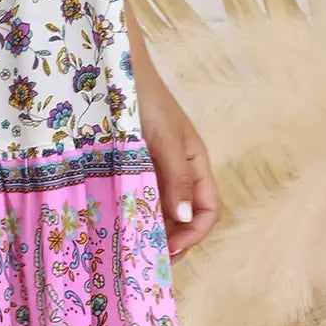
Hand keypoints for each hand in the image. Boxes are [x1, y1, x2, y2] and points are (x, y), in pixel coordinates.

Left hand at [135, 64, 221, 258]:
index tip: (169, 250)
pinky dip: (133, 210)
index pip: (208, 210)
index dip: (194, 234)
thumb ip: (177, 178)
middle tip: (146, 258)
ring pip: (160, 207)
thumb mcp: (166, 139)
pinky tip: (117, 220)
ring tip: (130, 245)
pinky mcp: (132, 161)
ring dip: (150, 227)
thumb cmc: (147, 99)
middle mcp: (179, 169)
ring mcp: (155, 166)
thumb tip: (185, 220)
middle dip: (172, 238)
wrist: (117, 68)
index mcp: (196, 164)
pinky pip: (138, 193)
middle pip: (184, 215)